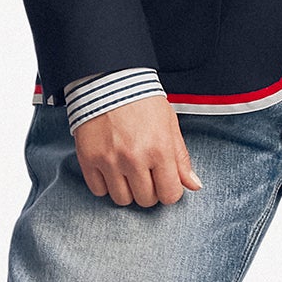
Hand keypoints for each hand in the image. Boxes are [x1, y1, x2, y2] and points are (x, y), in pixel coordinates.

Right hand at [73, 95, 201, 206]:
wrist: (109, 81)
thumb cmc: (143, 101)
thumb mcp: (169, 125)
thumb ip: (181, 159)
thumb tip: (194, 186)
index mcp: (160, 150)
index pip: (170, 195)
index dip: (169, 191)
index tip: (164, 182)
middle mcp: (134, 158)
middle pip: (146, 200)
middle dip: (149, 191)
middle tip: (146, 174)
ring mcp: (109, 160)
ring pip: (122, 199)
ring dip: (127, 190)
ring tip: (128, 172)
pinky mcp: (88, 159)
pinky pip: (98, 190)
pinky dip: (105, 185)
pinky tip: (111, 169)